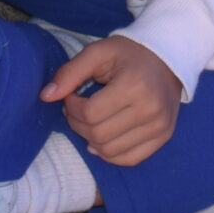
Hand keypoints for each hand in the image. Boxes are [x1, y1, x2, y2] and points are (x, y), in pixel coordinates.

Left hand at [40, 34, 180, 165]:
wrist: (168, 59)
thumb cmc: (129, 54)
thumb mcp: (98, 52)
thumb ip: (70, 72)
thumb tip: (45, 97)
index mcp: (134, 85)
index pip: (90, 114)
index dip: (72, 108)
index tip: (72, 96)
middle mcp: (150, 109)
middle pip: (98, 135)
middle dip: (78, 124)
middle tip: (77, 109)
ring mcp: (159, 126)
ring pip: (110, 151)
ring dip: (91, 140)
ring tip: (90, 121)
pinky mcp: (163, 136)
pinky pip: (129, 159)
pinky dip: (110, 153)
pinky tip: (103, 137)